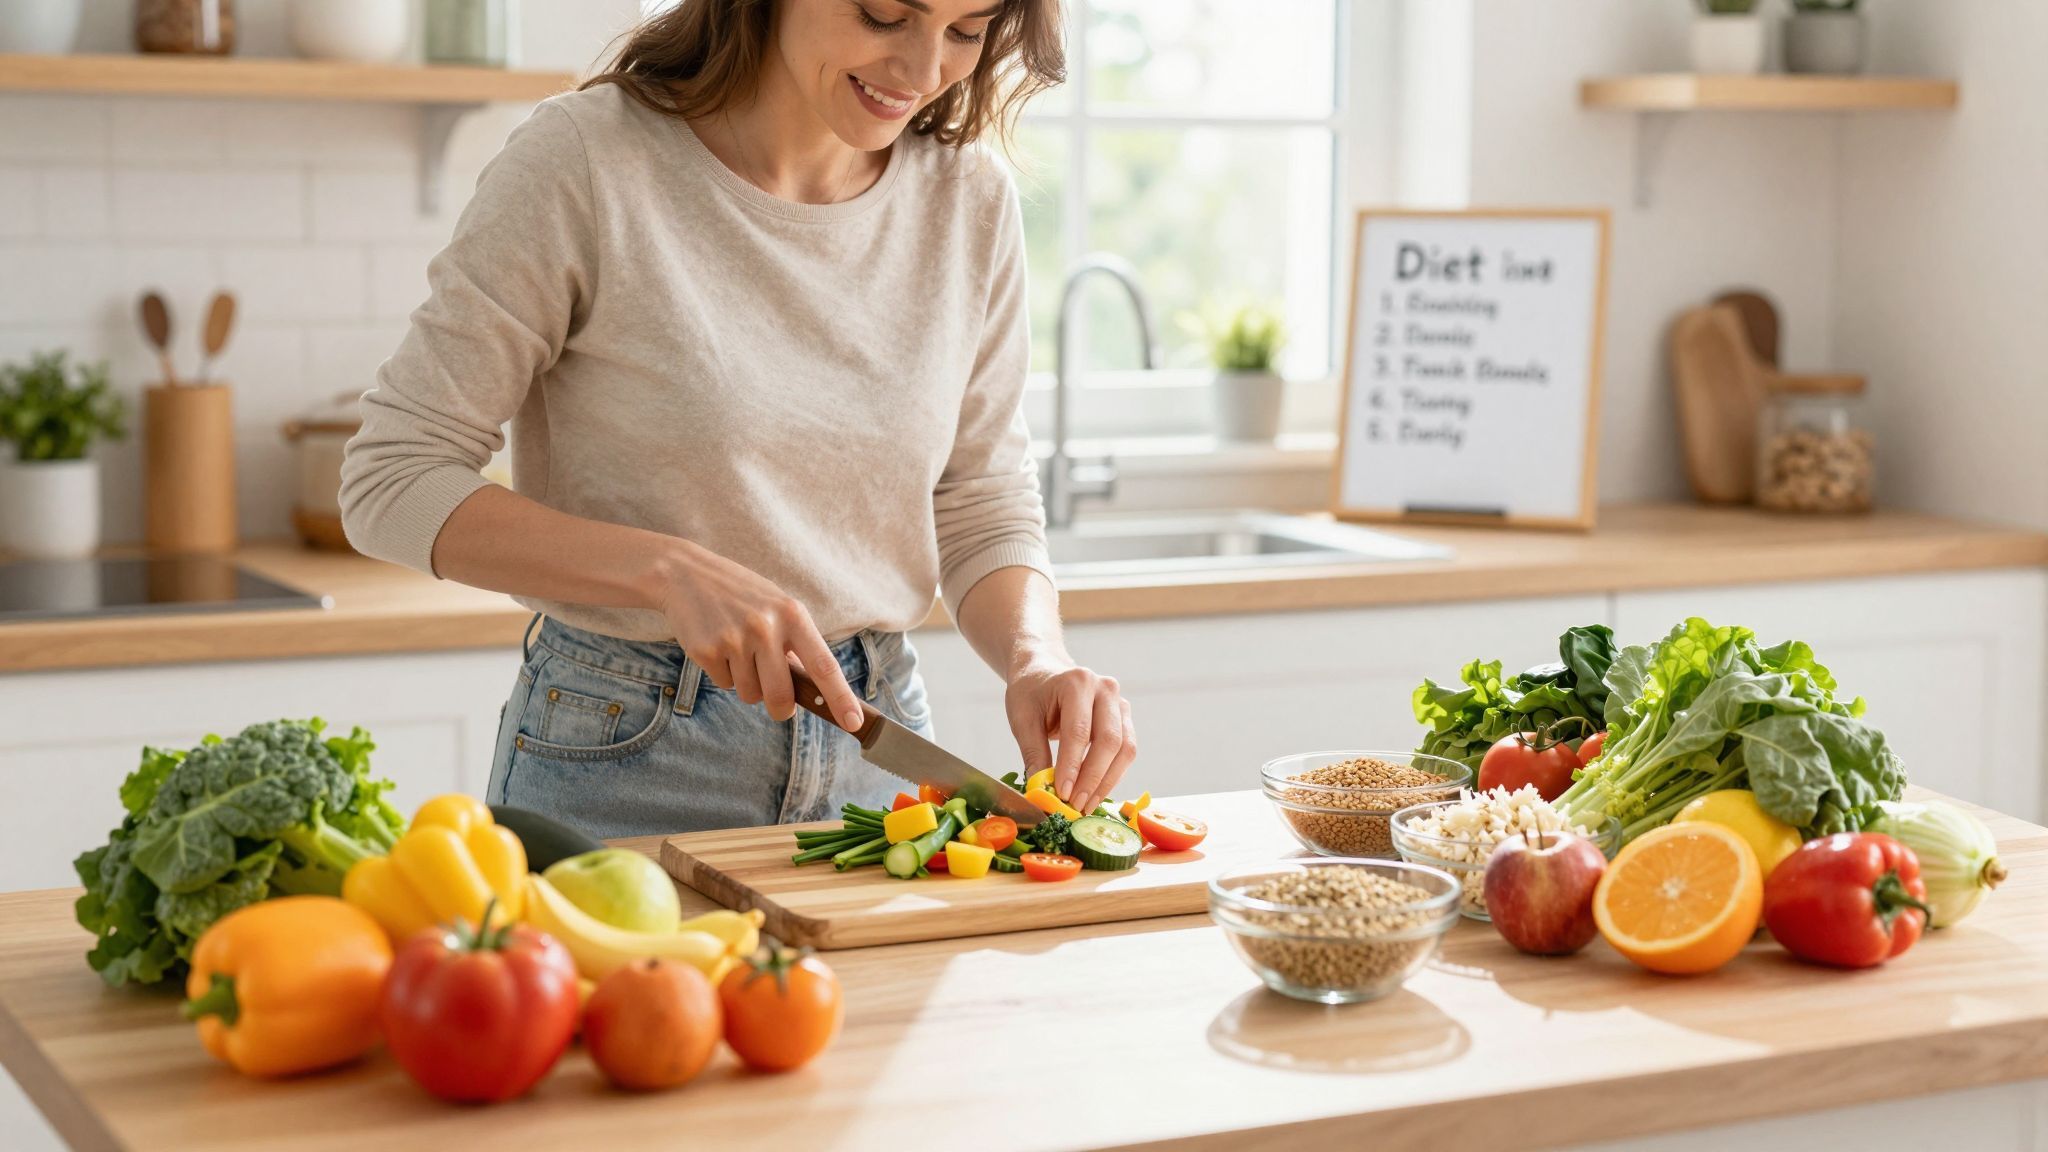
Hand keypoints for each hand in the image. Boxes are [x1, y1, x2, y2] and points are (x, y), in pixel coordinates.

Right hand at [653, 540, 863, 730]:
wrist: (686, 574)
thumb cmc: (742, 596)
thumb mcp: (777, 608)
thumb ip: (796, 644)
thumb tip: (812, 691)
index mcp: (793, 615)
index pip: (824, 665)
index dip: (841, 698)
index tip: (854, 723)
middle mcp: (766, 627)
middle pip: (782, 696)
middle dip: (781, 709)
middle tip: (778, 706)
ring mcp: (735, 639)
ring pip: (750, 694)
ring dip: (746, 684)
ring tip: (738, 650)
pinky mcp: (706, 650)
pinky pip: (724, 684)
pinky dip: (722, 673)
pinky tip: (717, 646)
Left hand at [1004, 662, 1134, 813]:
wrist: (1043, 671)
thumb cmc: (1031, 693)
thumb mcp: (1023, 720)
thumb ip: (1034, 754)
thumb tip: (1042, 792)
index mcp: (1077, 682)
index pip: (1079, 732)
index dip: (1072, 767)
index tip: (1063, 794)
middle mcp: (1105, 689)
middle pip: (1109, 741)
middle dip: (1093, 778)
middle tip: (1076, 805)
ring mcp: (1120, 702)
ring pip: (1124, 749)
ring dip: (1107, 781)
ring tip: (1086, 805)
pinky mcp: (1125, 718)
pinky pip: (1126, 751)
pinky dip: (1112, 775)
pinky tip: (1095, 792)